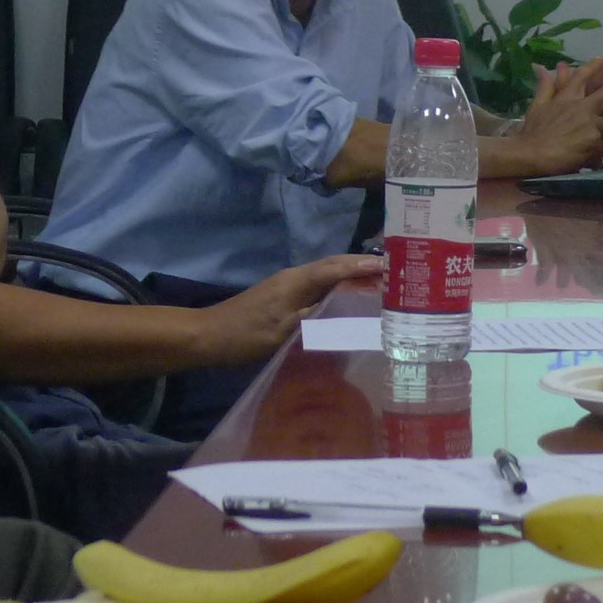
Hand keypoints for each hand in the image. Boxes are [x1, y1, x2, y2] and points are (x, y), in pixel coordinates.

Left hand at [191, 254, 383, 364]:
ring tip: (379, 285)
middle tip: (393, 274)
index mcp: (297, 281)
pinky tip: (348, 301)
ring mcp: (288, 286)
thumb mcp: (283, 330)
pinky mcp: (284, 298)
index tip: (391, 266)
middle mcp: (295, 277)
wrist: (209, 336)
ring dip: (351, 277)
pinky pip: (318, 287)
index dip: (363, 265)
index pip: (336, 267)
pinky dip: (337, 289)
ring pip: (327, 276)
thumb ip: (316, 317)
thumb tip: (349, 310)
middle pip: (334, 267)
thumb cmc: (245, 334)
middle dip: (362, 267)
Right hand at [508, 59, 602, 173]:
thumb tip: (541, 67)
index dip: (597, 66)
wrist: (530, 153)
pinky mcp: (593, 139)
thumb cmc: (532, 132)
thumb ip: (545, 87)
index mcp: (566, 97)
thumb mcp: (537, 106)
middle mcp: (580, 106)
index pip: (583, 76)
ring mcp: (588, 122)